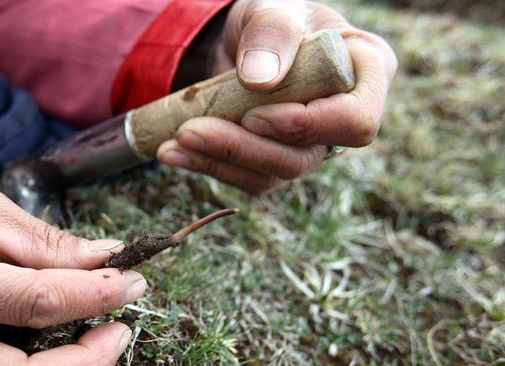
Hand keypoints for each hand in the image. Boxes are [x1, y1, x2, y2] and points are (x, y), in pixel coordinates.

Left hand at [158, 0, 396, 194]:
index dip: (307, 126)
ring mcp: (311, 145)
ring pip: (270, 174)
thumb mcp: (272, 8)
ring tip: (172, 143)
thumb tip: (260, 81)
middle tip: (190, 131)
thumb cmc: (271, 19)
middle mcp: (343, 118)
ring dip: (217, 161)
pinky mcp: (277, 161)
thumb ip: (272, 32)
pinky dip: (206, 165)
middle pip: (304, 157)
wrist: (244, 40)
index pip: (355, 121)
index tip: (256, 114)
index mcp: (366, 73)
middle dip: (243, 149)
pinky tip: (172, 151)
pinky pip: (246, 177)